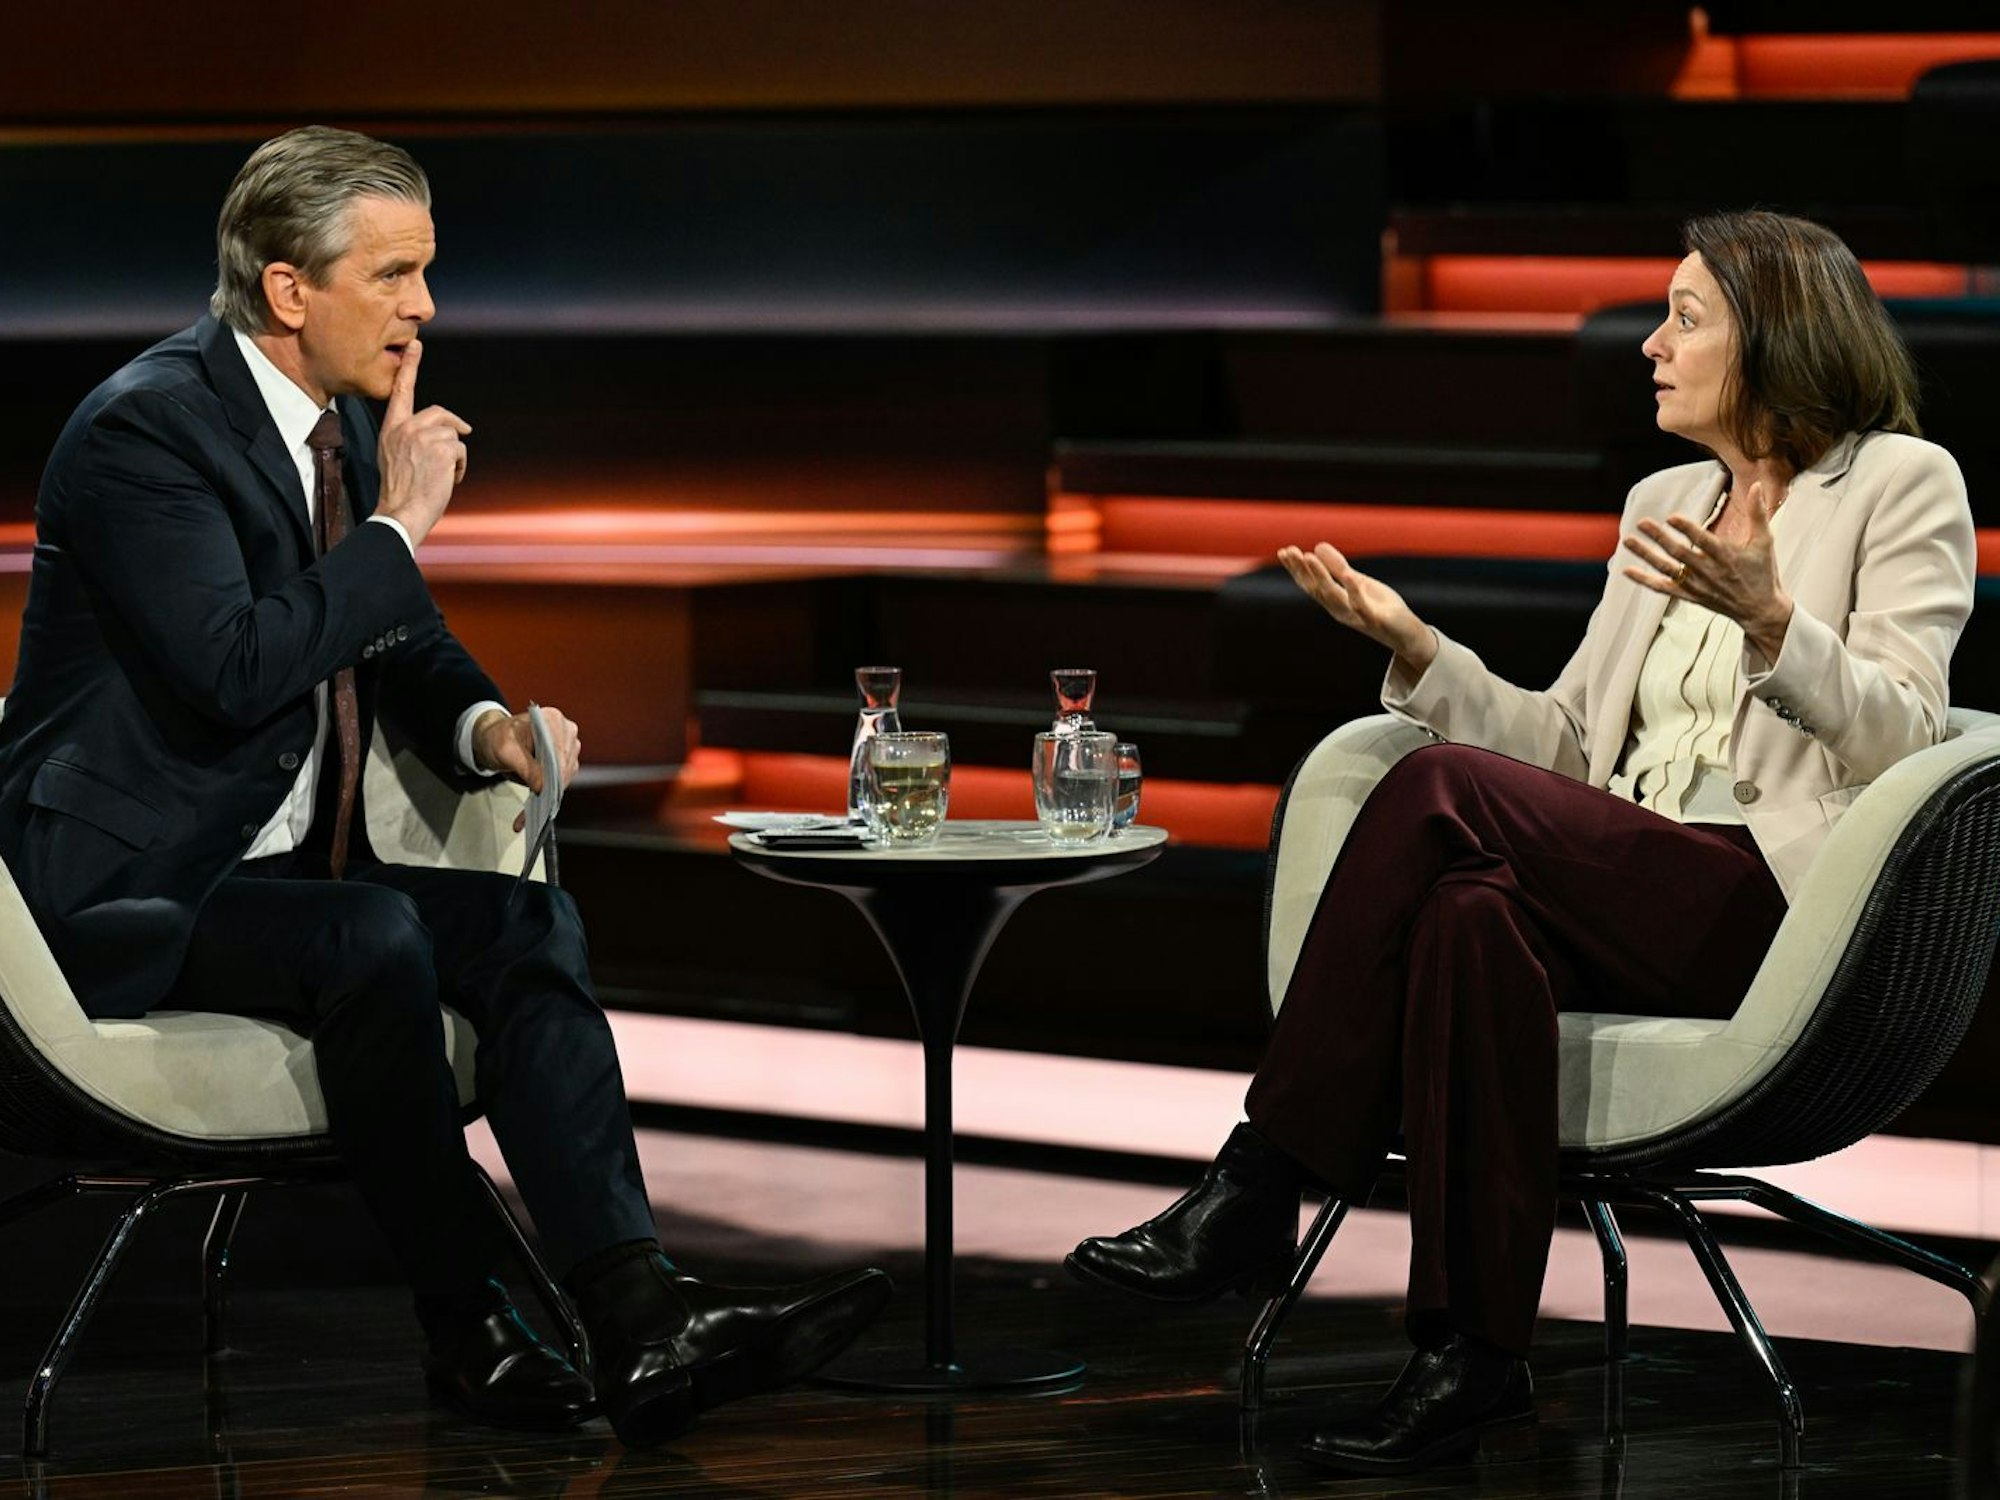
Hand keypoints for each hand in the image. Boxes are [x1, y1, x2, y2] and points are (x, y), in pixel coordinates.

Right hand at [372, 338, 470, 546]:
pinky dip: (461, 465)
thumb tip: (438, 432)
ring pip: (453, 435)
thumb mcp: (395, 456)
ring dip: (456, 455)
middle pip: (439, 413)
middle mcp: (406, 428)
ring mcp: (423, 437)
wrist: (400, 511)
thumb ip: (409, 438)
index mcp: (391, 429)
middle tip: (464, 432)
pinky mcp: (442, 449)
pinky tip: (450, 479)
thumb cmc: (400, 491)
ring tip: (446, 475)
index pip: (402, 392)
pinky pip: (461, 449)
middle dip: (455, 424)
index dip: (410, 368)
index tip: (416, 346)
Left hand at [472, 706, 581, 832]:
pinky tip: (533, 807)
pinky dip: (548, 795)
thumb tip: (541, 786)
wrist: (494, 738)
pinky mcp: (566, 760)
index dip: (552, 777)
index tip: (540, 795)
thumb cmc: (498, 738)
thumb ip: (525, 767)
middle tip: (531, 810)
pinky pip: (562, 781)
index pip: (560, 754)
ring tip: (528, 813)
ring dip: (548, 795)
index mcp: (552, 721)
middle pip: (565, 767)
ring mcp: (568, 746)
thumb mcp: (505, 750)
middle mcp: (566, 731)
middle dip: (549, 789)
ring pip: (565, 777)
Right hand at [1278, 542, 1436, 671]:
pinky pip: (1362, 606)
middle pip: (1317, 590)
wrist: (1407, 634)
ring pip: (1334, 597)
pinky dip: (1354, 591)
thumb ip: (1339, 567)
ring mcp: (1357, 616)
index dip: (1296, 569)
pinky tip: (1349, 575)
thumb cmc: (1381, 607)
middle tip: (1289, 552)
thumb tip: (1318, 546)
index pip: (1311, 584)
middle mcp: (1340, 610)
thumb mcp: (1359, 582)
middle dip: (1302, 571)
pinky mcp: (1376, 619)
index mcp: (1335, 601)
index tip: (1283, 552)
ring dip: (1321, 577)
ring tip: (1309, 557)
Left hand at [1620, 480, 1793, 661]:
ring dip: (1646, 555)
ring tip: (1627, 540)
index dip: (1688, 530)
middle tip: (1642, 522)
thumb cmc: (1763, 572)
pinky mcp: (1690, 596)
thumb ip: (1758, 514)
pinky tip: (1627, 570)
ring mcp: (1697, 586)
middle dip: (1659, 538)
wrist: (1760, 610)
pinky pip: (1663, 589)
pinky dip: (1645, 581)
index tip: (1671, 517)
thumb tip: (1756, 485)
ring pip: (1667, 570)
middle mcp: (1710, 572)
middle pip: (1680, 554)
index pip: (1704, 541)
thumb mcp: (1765, 542)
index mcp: (1727, 557)